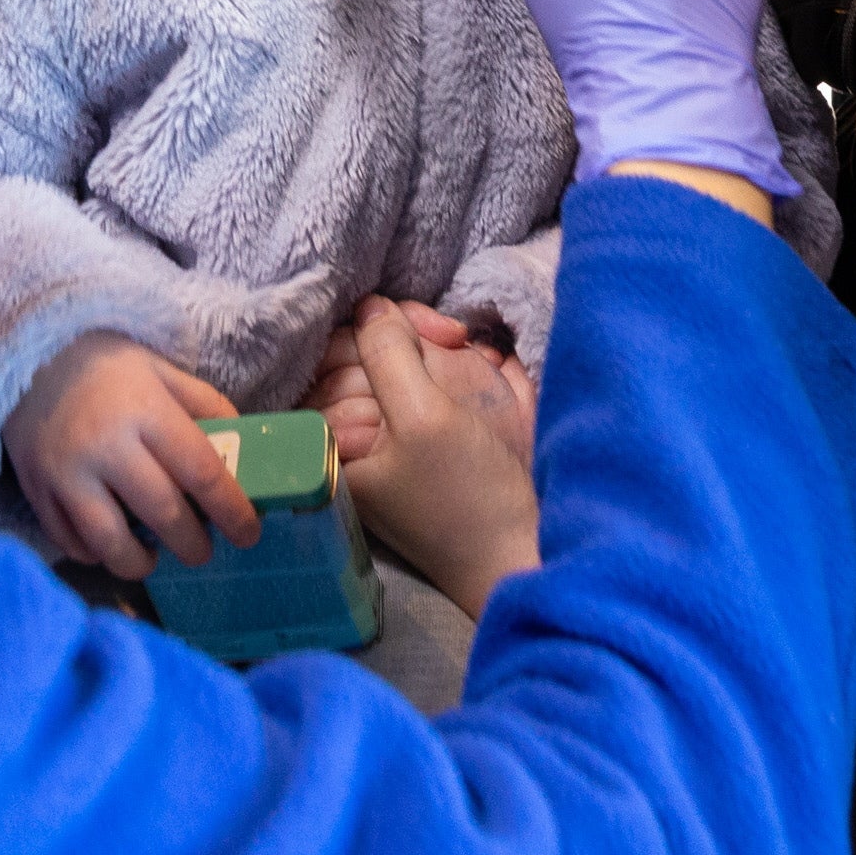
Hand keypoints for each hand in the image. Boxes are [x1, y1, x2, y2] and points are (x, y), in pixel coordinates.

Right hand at [3, 331, 262, 579]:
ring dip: (139, 563)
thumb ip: (205, 406)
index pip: (201, 471)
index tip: (248, 533)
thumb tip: (242, 449)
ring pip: (110, 540)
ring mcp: (66, 471)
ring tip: (153, 558)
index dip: (232, 510)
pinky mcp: (35, 489)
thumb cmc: (106, 364)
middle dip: (192, 544)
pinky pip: (68, 540)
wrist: (27, 353)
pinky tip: (110, 546)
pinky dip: (93, 554)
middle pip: (162, 512)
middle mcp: (106, 444)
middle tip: (204, 552)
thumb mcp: (163, 369)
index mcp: (147, 409)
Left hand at [305, 300, 534, 471]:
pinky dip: (448, 359)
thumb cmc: (466, 494)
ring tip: (467, 346)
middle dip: (410, 334)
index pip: (337, 349)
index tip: (437, 338)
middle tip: (454, 339)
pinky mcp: (428, 428)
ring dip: (433, 342)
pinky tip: (480, 359)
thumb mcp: (423, 419)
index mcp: (334, 435)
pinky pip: (424, 373)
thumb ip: (389, 357)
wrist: (521, 548)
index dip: (380, 329)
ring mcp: (393, 429)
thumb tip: (368, 306)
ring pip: (396, 354)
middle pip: (365, 347)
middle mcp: (356, 430)